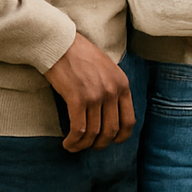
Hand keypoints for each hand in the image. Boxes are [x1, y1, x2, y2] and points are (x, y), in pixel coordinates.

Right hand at [42, 34, 133, 151]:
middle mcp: (113, 91)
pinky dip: (73, 141)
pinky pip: (79, 129)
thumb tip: (109, 114)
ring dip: (83, 145)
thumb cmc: (81, 57)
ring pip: (94, 133)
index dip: (121, 137)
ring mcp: (97, 95)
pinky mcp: (78, 98)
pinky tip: (67, 143)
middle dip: (99, 144)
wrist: (62, 45)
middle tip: (88, 146)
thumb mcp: (107, 71)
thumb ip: (112, 89)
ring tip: (73, 147)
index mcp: (123, 84)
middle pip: (112, 130)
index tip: (110, 142)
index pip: (129, 120)